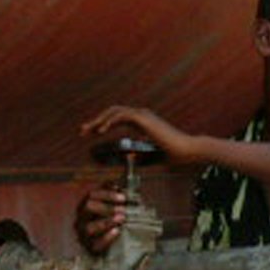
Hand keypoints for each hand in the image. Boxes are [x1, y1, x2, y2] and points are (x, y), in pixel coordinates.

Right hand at [75, 181, 127, 255]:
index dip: (108, 195)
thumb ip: (114, 195)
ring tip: (121, 219)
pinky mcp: (90, 248)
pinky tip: (117, 231)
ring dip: (107, 221)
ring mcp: (84, 233)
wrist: (110, 246)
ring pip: (90, 227)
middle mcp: (82, 218)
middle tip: (123, 210)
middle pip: (88, 208)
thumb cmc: (110, 221)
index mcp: (86, 205)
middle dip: (107, 207)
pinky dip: (107, 238)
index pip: (92, 195)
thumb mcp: (112, 206)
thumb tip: (118, 185)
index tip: (123, 198)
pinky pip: (96, 244)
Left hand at [80, 104, 199, 164]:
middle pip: (113, 112)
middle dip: (96, 121)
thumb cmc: (174, 155)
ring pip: (114, 111)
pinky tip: (101, 131)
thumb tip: (129, 158)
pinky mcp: (144, 119)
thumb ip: (141, 157)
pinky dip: (109, 121)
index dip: (103, 124)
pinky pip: (121, 116)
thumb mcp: (152, 157)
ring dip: (99, 120)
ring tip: (87, 130)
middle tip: (82, 131)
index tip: (91, 133)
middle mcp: (142, 115)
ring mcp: (143, 115)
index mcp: (144, 122)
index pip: (118, 118)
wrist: (187, 151)